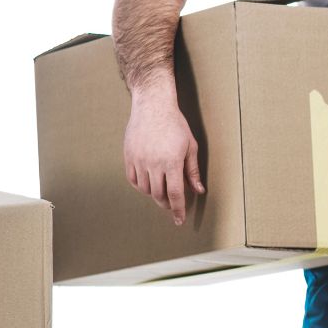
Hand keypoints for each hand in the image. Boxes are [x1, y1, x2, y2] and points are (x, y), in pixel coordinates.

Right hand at [123, 84, 203, 225]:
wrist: (152, 107)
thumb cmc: (176, 125)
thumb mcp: (190, 146)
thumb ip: (192, 170)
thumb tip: (198, 190)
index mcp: (171, 162)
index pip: (175, 194)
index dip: (178, 209)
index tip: (179, 220)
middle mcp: (153, 163)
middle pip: (159, 195)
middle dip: (167, 204)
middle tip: (173, 207)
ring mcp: (138, 160)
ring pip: (146, 189)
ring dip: (155, 195)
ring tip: (163, 193)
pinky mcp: (128, 157)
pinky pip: (133, 180)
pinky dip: (142, 186)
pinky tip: (149, 184)